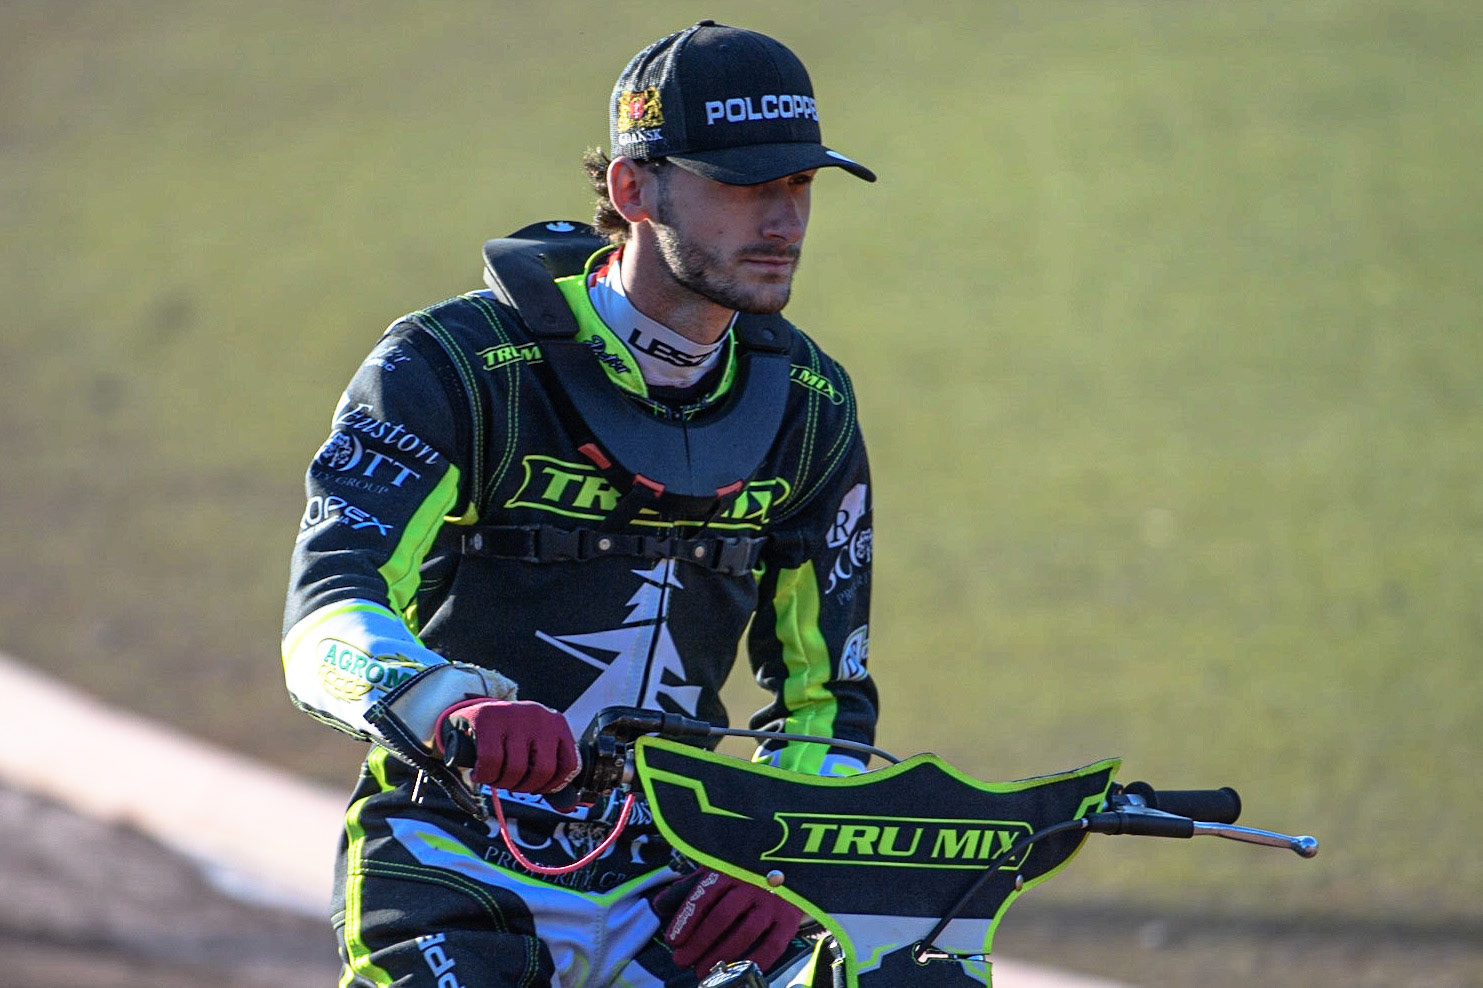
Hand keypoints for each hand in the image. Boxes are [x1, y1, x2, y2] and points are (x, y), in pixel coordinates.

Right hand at [436, 698, 578, 793]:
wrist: (473, 711)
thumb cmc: (508, 735)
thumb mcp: (534, 745)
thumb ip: (550, 771)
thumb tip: (567, 806)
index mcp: (557, 724)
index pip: (569, 764)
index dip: (552, 785)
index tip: (537, 789)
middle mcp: (539, 717)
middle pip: (543, 770)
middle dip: (524, 787)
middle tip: (511, 784)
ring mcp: (514, 715)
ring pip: (516, 768)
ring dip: (502, 783)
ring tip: (494, 778)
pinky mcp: (488, 719)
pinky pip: (491, 761)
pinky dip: (485, 775)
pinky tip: (480, 773)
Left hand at [655, 869, 801, 978]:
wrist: (794, 863)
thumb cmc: (745, 872)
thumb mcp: (720, 869)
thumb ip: (692, 887)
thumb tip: (659, 904)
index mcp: (731, 868)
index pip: (704, 895)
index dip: (686, 920)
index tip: (672, 941)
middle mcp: (752, 882)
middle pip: (721, 917)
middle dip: (698, 943)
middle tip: (681, 961)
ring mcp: (774, 901)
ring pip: (745, 933)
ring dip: (721, 956)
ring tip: (702, 972)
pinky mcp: (790, 919)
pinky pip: (772, 946)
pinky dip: (753, 962)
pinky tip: (736, 972)